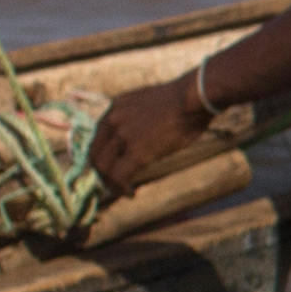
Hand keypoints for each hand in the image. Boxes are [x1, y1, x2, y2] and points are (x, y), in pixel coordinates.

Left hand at [85, 71, 216, 196]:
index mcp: (116, 108)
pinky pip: (119, 175)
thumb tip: (144, 131)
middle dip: (102, 172)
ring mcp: (124, 136)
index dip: (102, 156)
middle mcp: (113, 121)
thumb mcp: (151, 102)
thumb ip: (139, 116)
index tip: (112, 166)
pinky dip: (121, 188)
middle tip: (113, 184)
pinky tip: (131, 194)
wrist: (194, 98)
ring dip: (111, 183)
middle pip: (96, 154)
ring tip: (122, 191)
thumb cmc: (184, 100)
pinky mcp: (137, 152)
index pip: (98, 137)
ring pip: (104, 167)